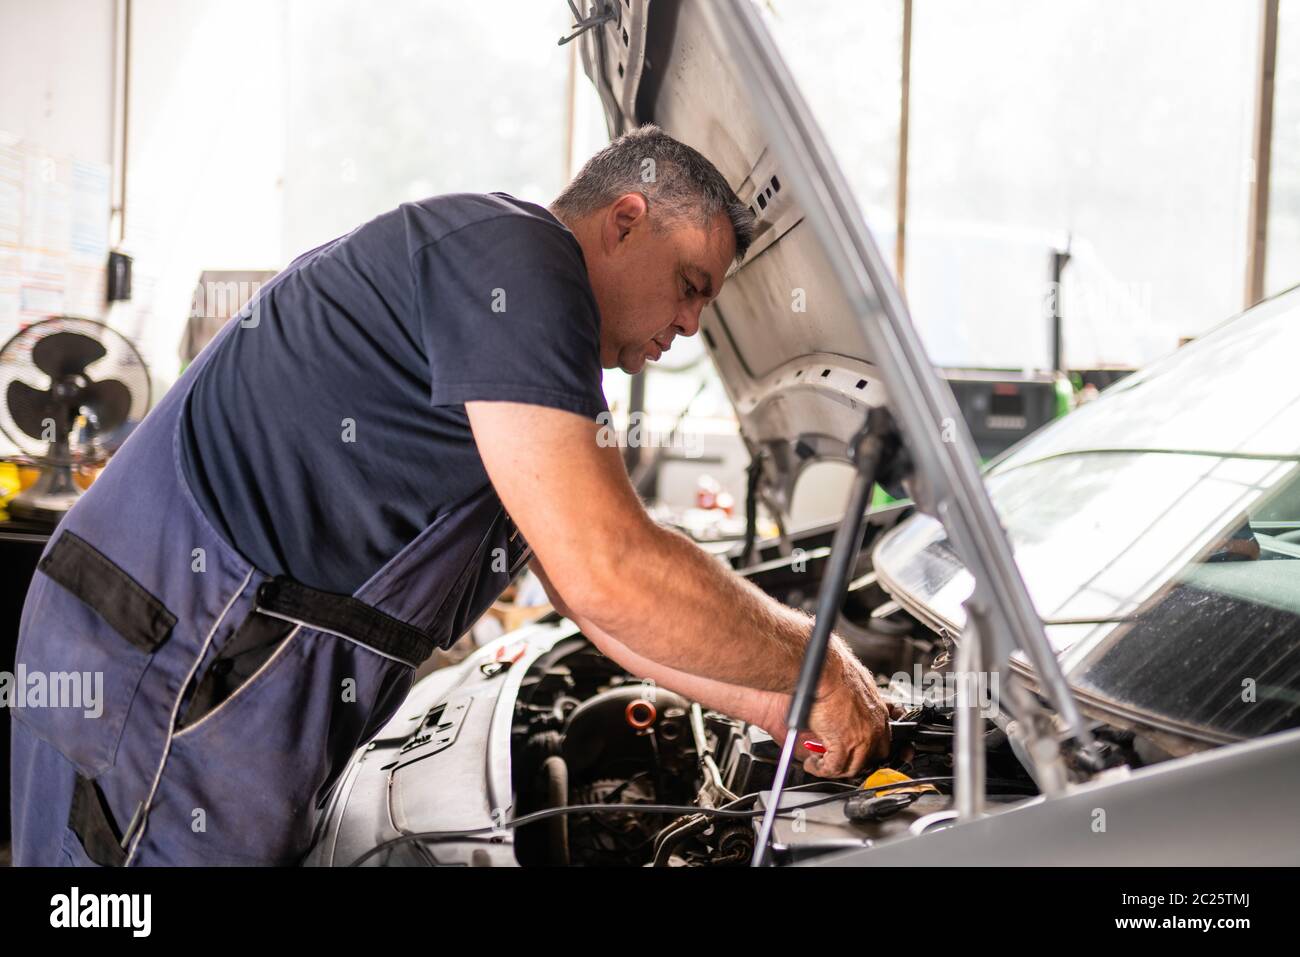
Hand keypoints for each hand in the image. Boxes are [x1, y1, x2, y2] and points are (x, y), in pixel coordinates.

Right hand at [802, 650, 892, 777]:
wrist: (824, 670)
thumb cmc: (833, 670)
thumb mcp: (856, 684)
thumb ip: (857, 702)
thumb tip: (846, 710)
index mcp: (878, 711)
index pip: (885, 741)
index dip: (872, 752)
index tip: (868, 759)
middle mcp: (874, 727)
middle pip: (874, 758)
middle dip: (856, 764)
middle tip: (839, 762)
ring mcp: (862, 738)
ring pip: (853, 767)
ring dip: (835, 769)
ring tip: (820, 763)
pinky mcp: (844, 744)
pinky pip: (833, 768)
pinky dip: (821, 769)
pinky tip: (812, 763)